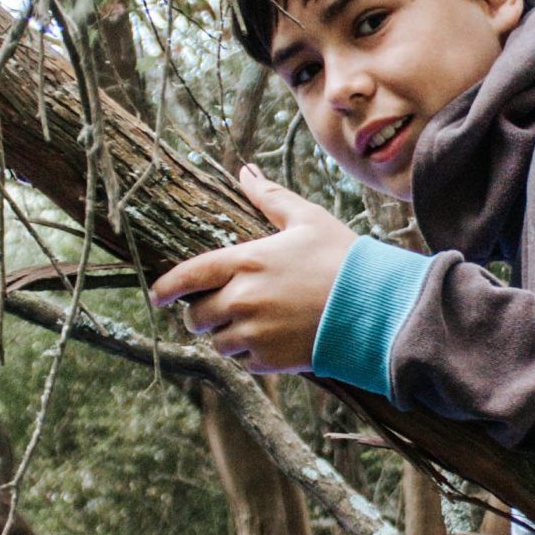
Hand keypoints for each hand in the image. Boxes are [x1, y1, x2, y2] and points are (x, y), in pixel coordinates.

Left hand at [150, 166, 355, 371]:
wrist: (376, 308)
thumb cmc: (343, 258)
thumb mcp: (308, 219)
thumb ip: (270, 197)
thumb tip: (245, 172)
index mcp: (246, 261)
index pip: (189, 276)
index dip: (167, 287)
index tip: (158, 295)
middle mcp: (243, 299)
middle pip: (197, 316)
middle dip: (203, 314)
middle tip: (220, 310)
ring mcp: (255, 333)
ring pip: (217, 343)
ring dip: (226, 336)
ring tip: (252, 326)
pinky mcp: (270, 360)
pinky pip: (242, 363)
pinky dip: (250, 355)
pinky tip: (272, 341)